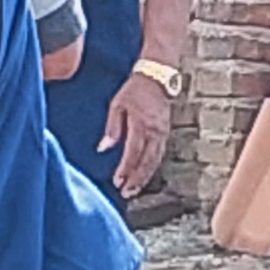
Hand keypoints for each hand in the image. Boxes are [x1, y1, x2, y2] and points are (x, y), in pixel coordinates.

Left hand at [104, 72, 178, 194]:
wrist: (157, 77)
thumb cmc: (135, 90)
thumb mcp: (117, 105)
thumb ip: (112, 128)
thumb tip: (103, 148)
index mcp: (141, 124)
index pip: (133, 153)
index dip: (125, 170)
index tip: (117, 181)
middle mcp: (154, 132)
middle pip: (146, 162)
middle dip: (136, 179)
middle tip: (126, 192)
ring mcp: (162, 133)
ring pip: (155, 161)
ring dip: (144, 177)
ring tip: (134, 188)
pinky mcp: (165, 133)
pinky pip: (159, 154)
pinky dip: (151, 167)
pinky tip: (144, 174)